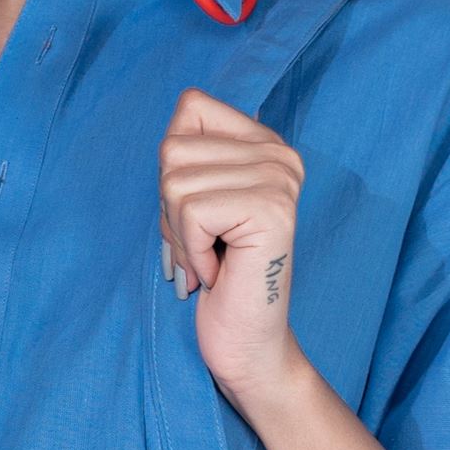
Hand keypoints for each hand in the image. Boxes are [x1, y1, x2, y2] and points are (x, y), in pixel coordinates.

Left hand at [157, 88, 308, 430]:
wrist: (246, 344)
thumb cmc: (215, 277)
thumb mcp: (192, 204)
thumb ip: (189, 158)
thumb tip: (175, 125)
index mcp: (266, 143)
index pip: (191, 106)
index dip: (172, 167)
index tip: (196, 215)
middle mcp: (281, 154)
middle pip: (173, 148)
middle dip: (169, 209)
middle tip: (200, 247)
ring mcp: (280, 179)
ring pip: (176, 181)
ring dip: (179, 235)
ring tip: (208, 261)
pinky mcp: (271, 209)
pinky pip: (191, 212)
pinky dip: (191, 252)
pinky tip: (217, 273)